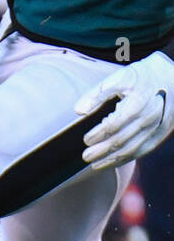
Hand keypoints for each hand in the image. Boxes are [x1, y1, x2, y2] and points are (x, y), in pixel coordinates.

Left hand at [76, 52, 173, 170]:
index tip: (86, 140)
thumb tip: (78, 111)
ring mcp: (158, 127)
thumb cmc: (143, 76)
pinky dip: (129, 158)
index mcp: (137, 102)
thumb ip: (97, 94)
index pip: (114, 125)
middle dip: (102, 151)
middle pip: (122, 140)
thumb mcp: (119, 77)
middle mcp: (150, 117)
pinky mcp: (163, 132)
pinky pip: (145, 149)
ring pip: (134, 149)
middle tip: (86, 156)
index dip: (98, 134)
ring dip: (113, 159)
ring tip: (96, 164)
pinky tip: (115, 162)